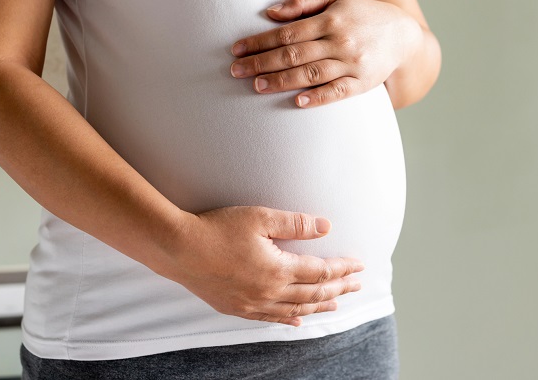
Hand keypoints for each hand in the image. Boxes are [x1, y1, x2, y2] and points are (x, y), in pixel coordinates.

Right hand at [165, 206, 364, 326]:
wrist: (178, 248)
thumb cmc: (217, 228)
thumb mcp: (260, 217)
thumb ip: (295, 224)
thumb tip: (326, 227)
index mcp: (278, 269)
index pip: (321, 272)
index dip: (342, 269)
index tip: (358, 266)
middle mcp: (269, 292)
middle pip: (313, 294)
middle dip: (338, 289)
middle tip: (357, 285)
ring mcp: (252, 303)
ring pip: (295, 309)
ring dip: (319, 307)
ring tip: (336, 305)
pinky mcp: (236, 308)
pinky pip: (270, 318)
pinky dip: (289, 318)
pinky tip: (298, 320)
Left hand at [229, 0, 422, 107]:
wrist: (404, 36)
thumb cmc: (362, 15)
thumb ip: (303, 2)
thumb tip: (270, 13)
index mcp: (331, 19)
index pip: (287, 32)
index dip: (260, 41)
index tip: (236, 49)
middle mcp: (341, 41)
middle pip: (294, 54)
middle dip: (262, 62)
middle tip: (236, 71)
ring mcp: (352, 64)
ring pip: (311, 74)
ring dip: (281, 81)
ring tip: (256, 85)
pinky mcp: (362, 83)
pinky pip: (337, 93)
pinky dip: (318, 98)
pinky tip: (298, 103)